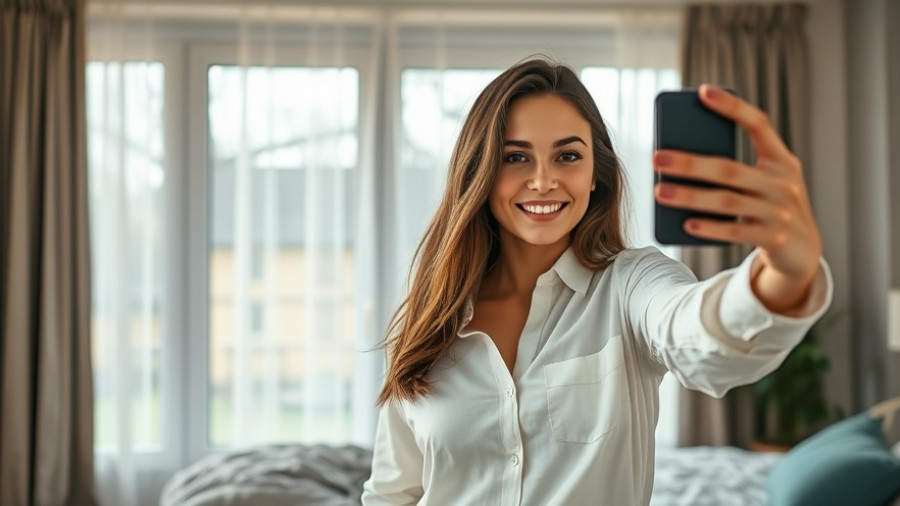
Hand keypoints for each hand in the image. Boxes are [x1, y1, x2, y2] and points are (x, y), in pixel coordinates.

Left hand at [652, 84, 820, 313]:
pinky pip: (736, 232)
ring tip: (660, 191)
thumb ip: (735, 170)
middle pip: (729, 169)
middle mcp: (784, 182)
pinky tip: (686, 224)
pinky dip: (710, 227)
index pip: (759, 124)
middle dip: (690, 163)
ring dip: (690, 196)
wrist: (803, 251)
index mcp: (782, 160)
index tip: (703, 91)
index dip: (732, 107)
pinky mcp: (775, 238)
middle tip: (656, 158)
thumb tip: (678, 162)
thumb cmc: (770, 207)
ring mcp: (781, 212)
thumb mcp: (764, 182)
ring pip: (727, 201)